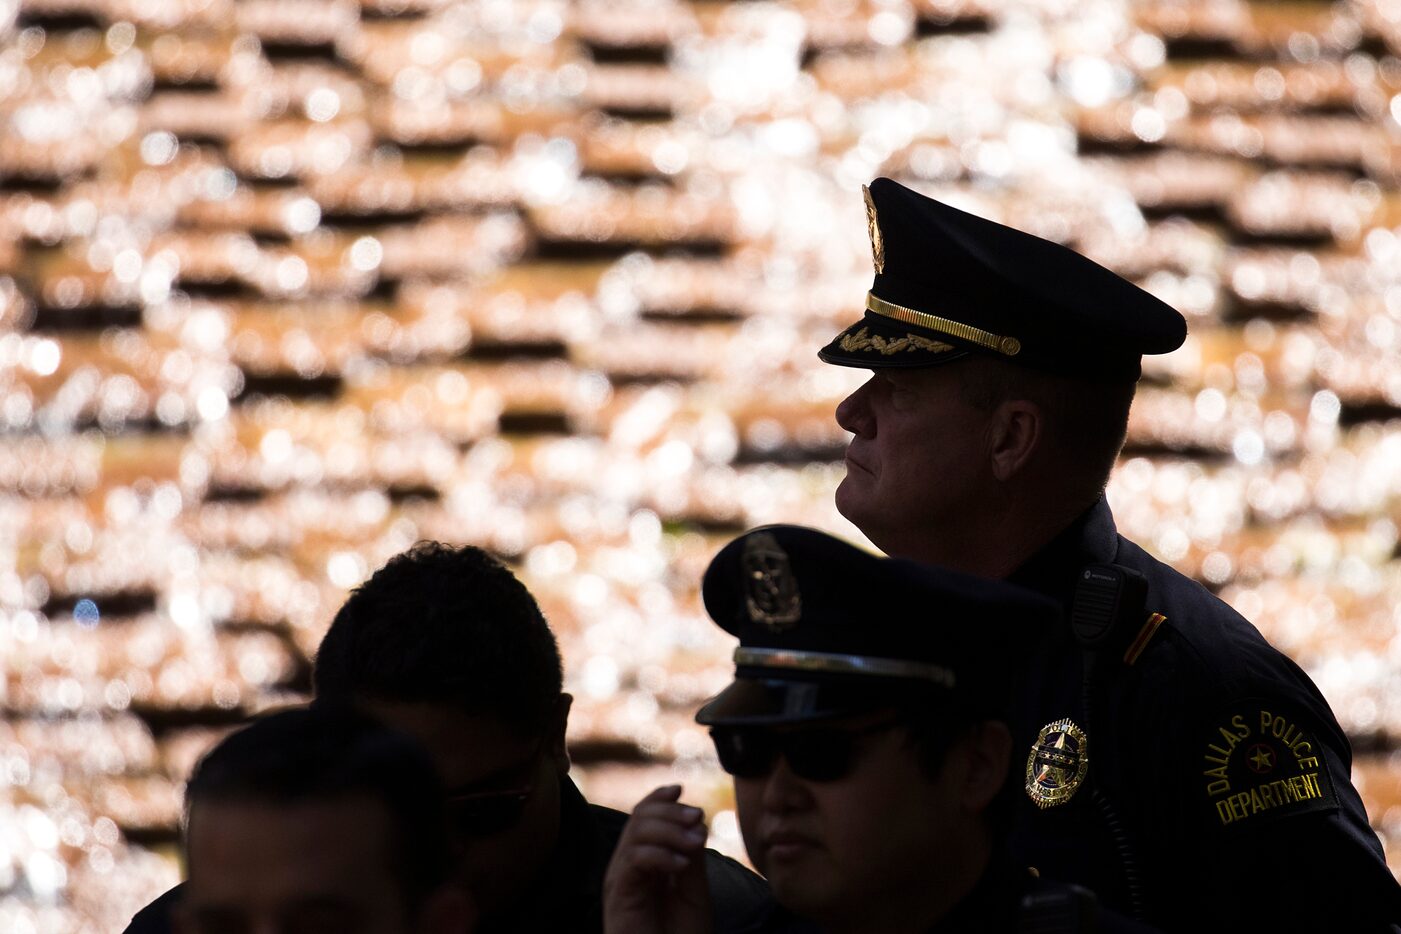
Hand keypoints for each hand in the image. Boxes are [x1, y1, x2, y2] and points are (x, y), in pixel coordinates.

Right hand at [603, 784, 713, 933]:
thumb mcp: (694, 889)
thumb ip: (692, 855)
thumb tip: (695, 817)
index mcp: (643, 861)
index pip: (643, 816)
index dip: (659, 798)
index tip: (680, 790)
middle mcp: (626, 866)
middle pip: (638, 818)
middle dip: (670, 812)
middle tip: (698, 818)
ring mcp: (620, 879)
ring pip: (635, 834)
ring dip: (669, 831)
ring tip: (695, 843)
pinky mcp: (619, 895)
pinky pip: (633, 860)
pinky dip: (660, 855)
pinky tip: (681, 865)